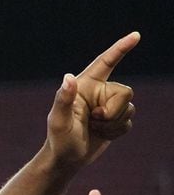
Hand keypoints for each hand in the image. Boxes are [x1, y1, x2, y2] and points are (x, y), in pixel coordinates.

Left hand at [43, 32, 138, 171]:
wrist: (67, 159)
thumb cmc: (59, 139)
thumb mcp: (59, 121)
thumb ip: (64, 99)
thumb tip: (68, 78)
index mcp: (85, 85)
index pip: (105, 62)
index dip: (121, 48)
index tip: (136, 35)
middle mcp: (99, 91)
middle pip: (125, 92)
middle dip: (113, 111)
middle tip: (93, 120)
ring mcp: (108, 105)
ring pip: (130, 108)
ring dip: (113, 123)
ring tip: (94, 128)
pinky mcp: (115, 118)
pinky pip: (128, 122)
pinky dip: (116, 131)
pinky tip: (101, 134)